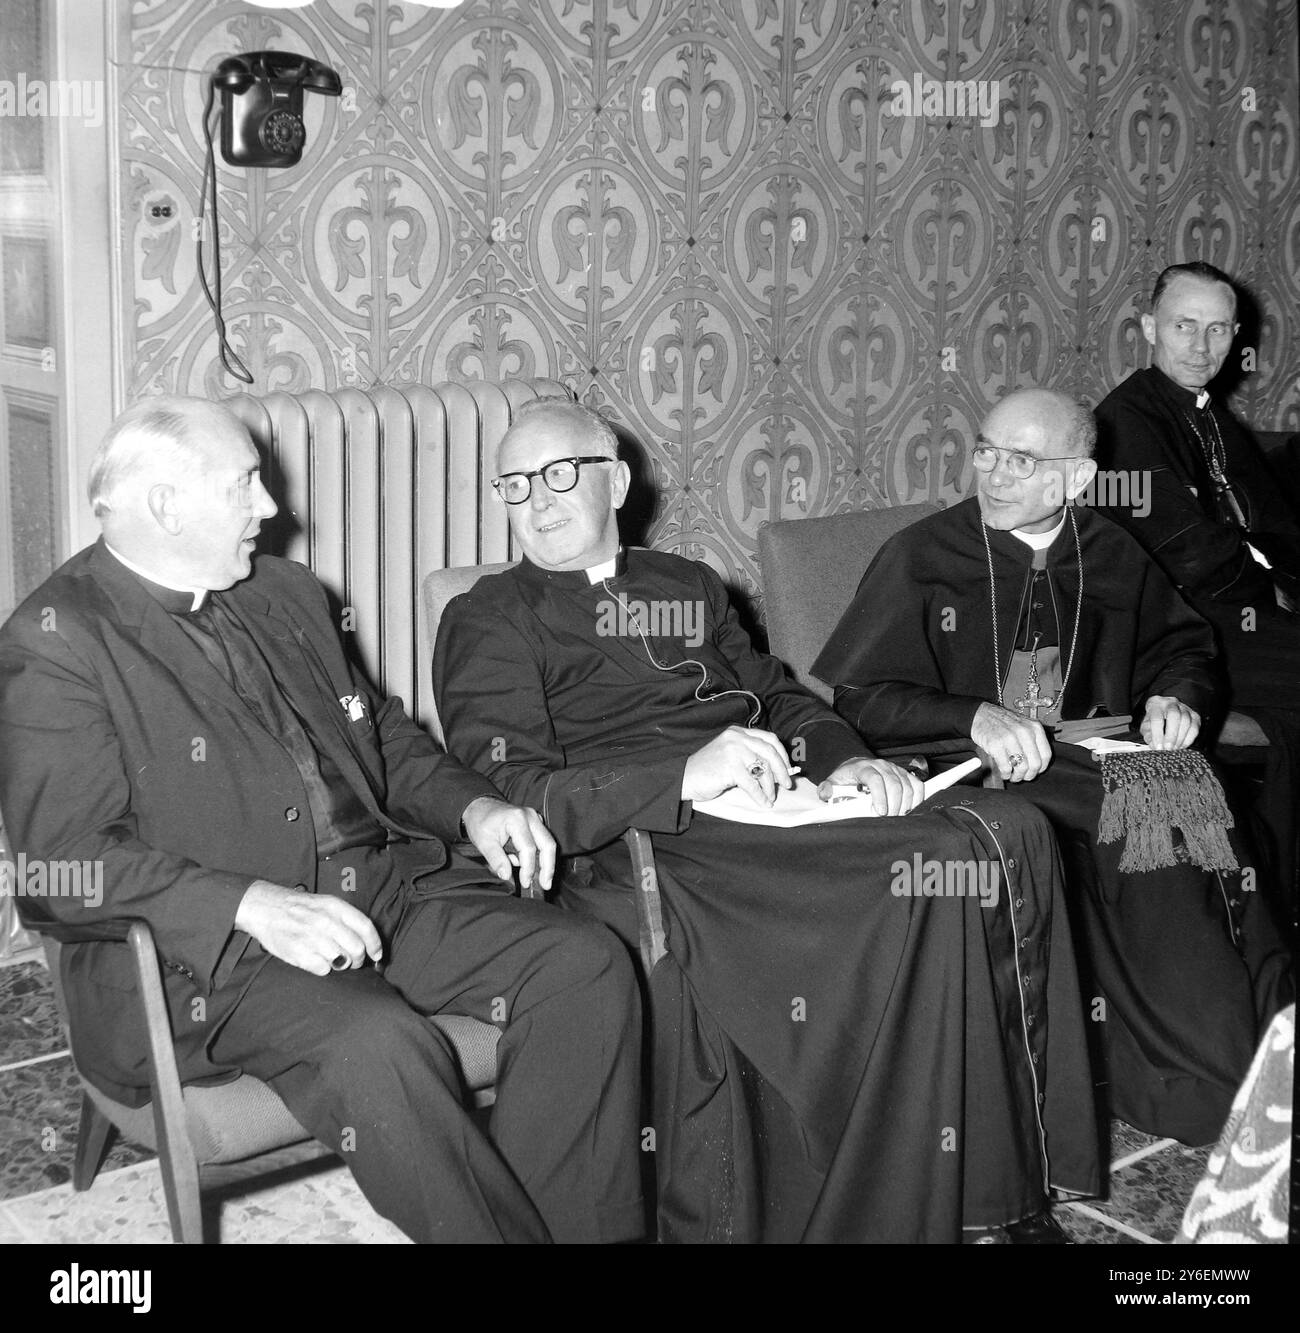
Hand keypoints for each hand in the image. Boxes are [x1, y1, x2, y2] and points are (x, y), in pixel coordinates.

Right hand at [235, 880, 381, 975]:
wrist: (265, 907)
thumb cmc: (300, 908)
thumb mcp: (326, 903)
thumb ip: (346, 919)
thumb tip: (367, 942)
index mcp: (335, 907)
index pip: (365, 927)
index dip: (375, 944)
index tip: (377, 955)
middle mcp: (326, 921)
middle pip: (357, 949)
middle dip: (359, 960)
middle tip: (353, 961)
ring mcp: (312, 937)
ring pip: (342, 961)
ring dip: (341, 964)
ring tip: (333, 959)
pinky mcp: (298, 952)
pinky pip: (323, 970)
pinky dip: (323, 968)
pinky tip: (317, 960)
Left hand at [462, 796, 555, 892]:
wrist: (480, 807)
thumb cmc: (481, 822)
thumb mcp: (483, 842)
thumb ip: (496, 859)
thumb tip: (507, 875)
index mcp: (517, 819)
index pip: (529, 848)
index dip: (528, 868)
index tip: (525, 882)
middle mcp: (530, 816)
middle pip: (548, 844)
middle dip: (548, 867)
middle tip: (545, 885)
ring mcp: (535, 818)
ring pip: (548, 843)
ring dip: (545, 863)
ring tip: (535, 878)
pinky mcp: (536, 823)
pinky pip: (543, 841)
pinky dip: (539, 856)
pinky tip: (529, 865)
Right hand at [681, 726, 793, 806]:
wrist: (685, 778)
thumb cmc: (709, 770)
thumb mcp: (731, 755)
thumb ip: (751, 756)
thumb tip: (781, 770)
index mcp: (738, 732)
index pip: (769, 738)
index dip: (782, 754)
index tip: (788, 768)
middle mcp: (737, 737)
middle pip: (770, 752)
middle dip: (782, 770)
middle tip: (787, 784)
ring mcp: (733, 750)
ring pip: (763, 769)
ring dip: (770, 787)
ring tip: (770, 797)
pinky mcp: (729, 766)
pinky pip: (752, 783)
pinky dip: (760, 795)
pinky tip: (763, 802)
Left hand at [817, 757, 923, 816]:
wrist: (857, 767)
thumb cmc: (847, 778)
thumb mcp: (833, 782)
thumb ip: (827, 789)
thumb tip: (826, 794)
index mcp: (863, 767)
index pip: (875, 779)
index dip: (880, 796)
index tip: (880, 812)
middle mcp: (881, 765)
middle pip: (894, 784)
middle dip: (894, 805)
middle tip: (889, 820)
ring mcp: (895, 769)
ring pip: (907, 786)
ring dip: (905, 805)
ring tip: (897, 818)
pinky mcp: (905, 775)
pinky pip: (917, 785)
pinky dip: (917, 799)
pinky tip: (909, 810)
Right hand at [971, 702, 1051, 781]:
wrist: (981, 714)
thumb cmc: (1002, 722)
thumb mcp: (1023, 725)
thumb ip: (1033, 741)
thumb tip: (1037, 764)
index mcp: (1035, 727)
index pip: (1046, 755)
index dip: (1041, 768)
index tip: (1035, 771)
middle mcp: (1024, 732)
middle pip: (1035, 764)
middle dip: (1028, 775)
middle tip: (1022, 777)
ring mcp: (1010, 738)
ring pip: (1021, 768)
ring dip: (1017, 776)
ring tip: (1012, 775)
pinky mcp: (996, 745)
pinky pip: (1006, 767)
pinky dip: (1005, 774)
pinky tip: (1003, 772)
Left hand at [1141, 696, 1199, 749]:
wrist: (1165, 710)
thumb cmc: (1155, 719)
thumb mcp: (1146, 726)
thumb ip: (1148, 735)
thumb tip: (1153, 744)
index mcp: (1156, 704)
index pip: (1157, 718)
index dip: (1157, 734)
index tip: (1158, 747)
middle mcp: (1171, 703)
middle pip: (1174, 715)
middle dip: (1171, 735)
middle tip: (1168, 748)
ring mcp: (1185, 708)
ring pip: (1186, 721)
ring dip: (1180, 738)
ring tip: (1174, 748)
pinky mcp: (1195, 716)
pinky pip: (1195, 727)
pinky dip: (1189, 739)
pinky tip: (1182, 746)